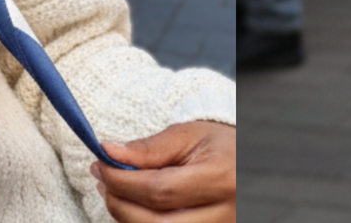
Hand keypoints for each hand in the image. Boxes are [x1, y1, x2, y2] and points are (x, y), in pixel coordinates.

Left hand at [89, 121, 233, 221]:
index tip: (100, 165)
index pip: (160, 190)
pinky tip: (134, 208)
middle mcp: (224, 213)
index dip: (123, 181)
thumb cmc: (220, 145)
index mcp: (221, 178)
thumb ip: (149, 148)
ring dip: (128, 219)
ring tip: (115, 192)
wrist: (250, 163)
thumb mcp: (189, 136)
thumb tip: (108, 153)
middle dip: (120, 205)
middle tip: (103, 181)